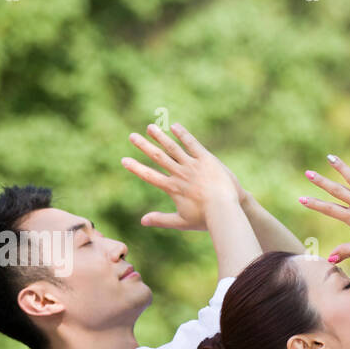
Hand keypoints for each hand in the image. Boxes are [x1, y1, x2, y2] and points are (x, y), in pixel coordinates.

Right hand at [121, 123, 241, 230]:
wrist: (225, 210)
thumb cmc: (205, 219)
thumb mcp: (181, 222)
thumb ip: (161, 220)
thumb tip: (142, 221)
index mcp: (173, 188)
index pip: (150, 176)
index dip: (136, 168)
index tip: (124, 160)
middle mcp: (180, 174)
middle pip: (158, 157)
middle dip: (144, 146)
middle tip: (132, 136)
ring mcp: (193, 165)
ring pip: (173, 148)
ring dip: (160, 137)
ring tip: (150, 127)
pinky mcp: (206, 159)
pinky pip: (192, 144)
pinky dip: (183, 135)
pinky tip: (174, 126)